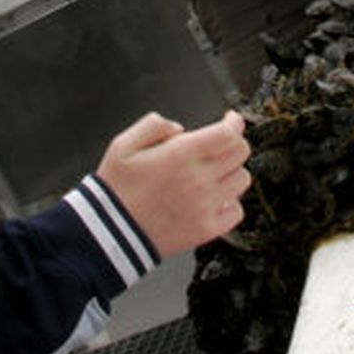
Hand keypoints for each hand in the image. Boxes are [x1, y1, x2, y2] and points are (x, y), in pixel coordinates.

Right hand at [96, 110, 250, 256]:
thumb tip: (178, 128)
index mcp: (181, 154)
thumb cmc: (116, 188)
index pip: (228, 134)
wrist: (110, 233)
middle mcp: (199, 179)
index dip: (234, 123)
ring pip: (242, 180)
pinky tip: (214, 199)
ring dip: (232, 172)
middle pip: (241, 153)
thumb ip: (153, 125)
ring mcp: (206, 206)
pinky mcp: (207, 229)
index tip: (231, 121)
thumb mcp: (123, 144)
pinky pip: (236, 210)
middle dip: (233, 144)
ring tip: (215, 173)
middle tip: (221, 146)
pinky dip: (230, 202)